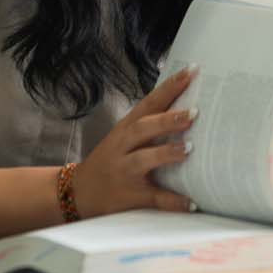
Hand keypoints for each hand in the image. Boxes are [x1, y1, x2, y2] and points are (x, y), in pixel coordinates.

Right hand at [69, 66, 197, 217]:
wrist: (78, 192)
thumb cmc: (110, 159)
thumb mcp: (123, 136)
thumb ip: (149, 123)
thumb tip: (187, 107)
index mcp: (125, 129)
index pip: (149, 102)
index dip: (169, 87)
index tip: (191, 71)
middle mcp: (123, 147)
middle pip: (143, 128)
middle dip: (167, 120)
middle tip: (194, 112)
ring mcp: (125, 172)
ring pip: (144, 159)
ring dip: (166, 153)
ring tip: (189, 148)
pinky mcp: (131, 196)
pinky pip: (153, 198)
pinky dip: (172, 200)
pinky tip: (191, 201)